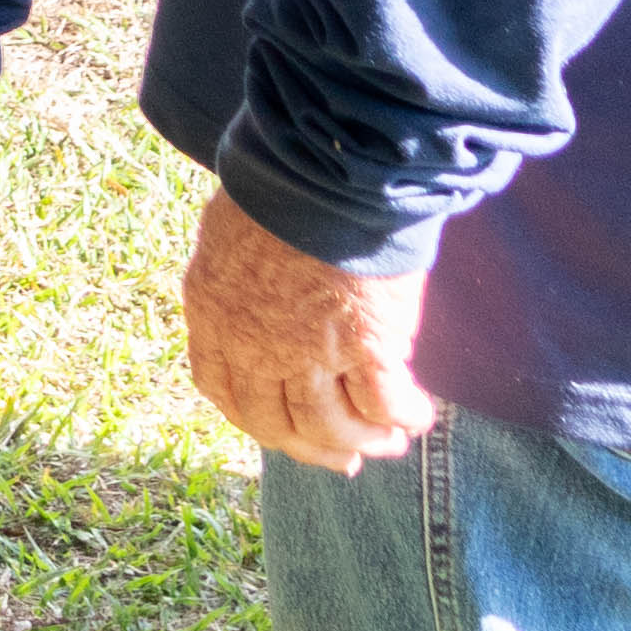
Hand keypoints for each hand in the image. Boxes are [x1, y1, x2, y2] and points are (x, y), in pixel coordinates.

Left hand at [180, 188, 445, 474]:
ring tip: (389, 443)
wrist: (325, 169)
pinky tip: (418, 417)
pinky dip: (403, 416)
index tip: (280, 432)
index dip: (254, 419)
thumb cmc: (280, 183)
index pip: (222, 388)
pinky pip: (385, 402)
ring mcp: (308, 351)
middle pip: (276, 422)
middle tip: (344, 461)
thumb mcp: (229, 231)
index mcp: (212, 312)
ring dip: (363, 441)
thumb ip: (237, 276)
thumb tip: (254, 293)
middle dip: (312, 449)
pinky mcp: (366, 346)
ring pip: (332, 425)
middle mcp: (253, 343)